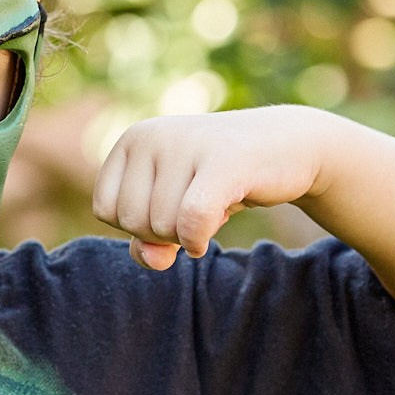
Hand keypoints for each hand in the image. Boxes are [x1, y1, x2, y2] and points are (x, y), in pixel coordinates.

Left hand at [91, 107, 332, 269]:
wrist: (289, 146)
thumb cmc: (219, 182)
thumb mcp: (172, 211)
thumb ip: (148, 242)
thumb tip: (154, 259)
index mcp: (131, 140)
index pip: (105, 209)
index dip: (136, 226)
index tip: (170, 206)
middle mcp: (152, 136)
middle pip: (133, 222)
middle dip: (166, 232)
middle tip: (198, 206)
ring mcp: (186, 145)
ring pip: (163, 227)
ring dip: (190, 233)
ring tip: (214, 202)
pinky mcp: (224, 162)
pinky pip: (192, 221)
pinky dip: (199, 239)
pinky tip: (217, 225)